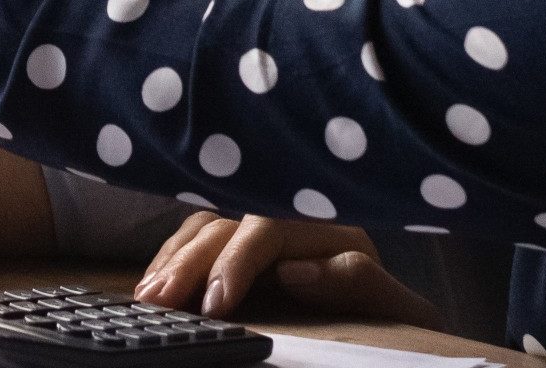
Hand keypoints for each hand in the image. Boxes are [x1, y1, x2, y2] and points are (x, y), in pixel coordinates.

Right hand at [138, 213, 433, 322]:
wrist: (400, 327)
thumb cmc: (397, 322)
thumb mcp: (399, 309)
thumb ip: (359, 283)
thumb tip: (294, 271)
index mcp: (330, 226)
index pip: (270, 227)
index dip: (237, 261)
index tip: (216, 304)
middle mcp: (291, 218)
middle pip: (227, 224)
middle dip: (189, 262)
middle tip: (158, 302)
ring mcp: (264, 231)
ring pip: (205, 227)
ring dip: (171, 260)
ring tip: (146, 297)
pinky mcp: (242, 247)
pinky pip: (198, 240)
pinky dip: (170, 260)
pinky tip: (150, 286)